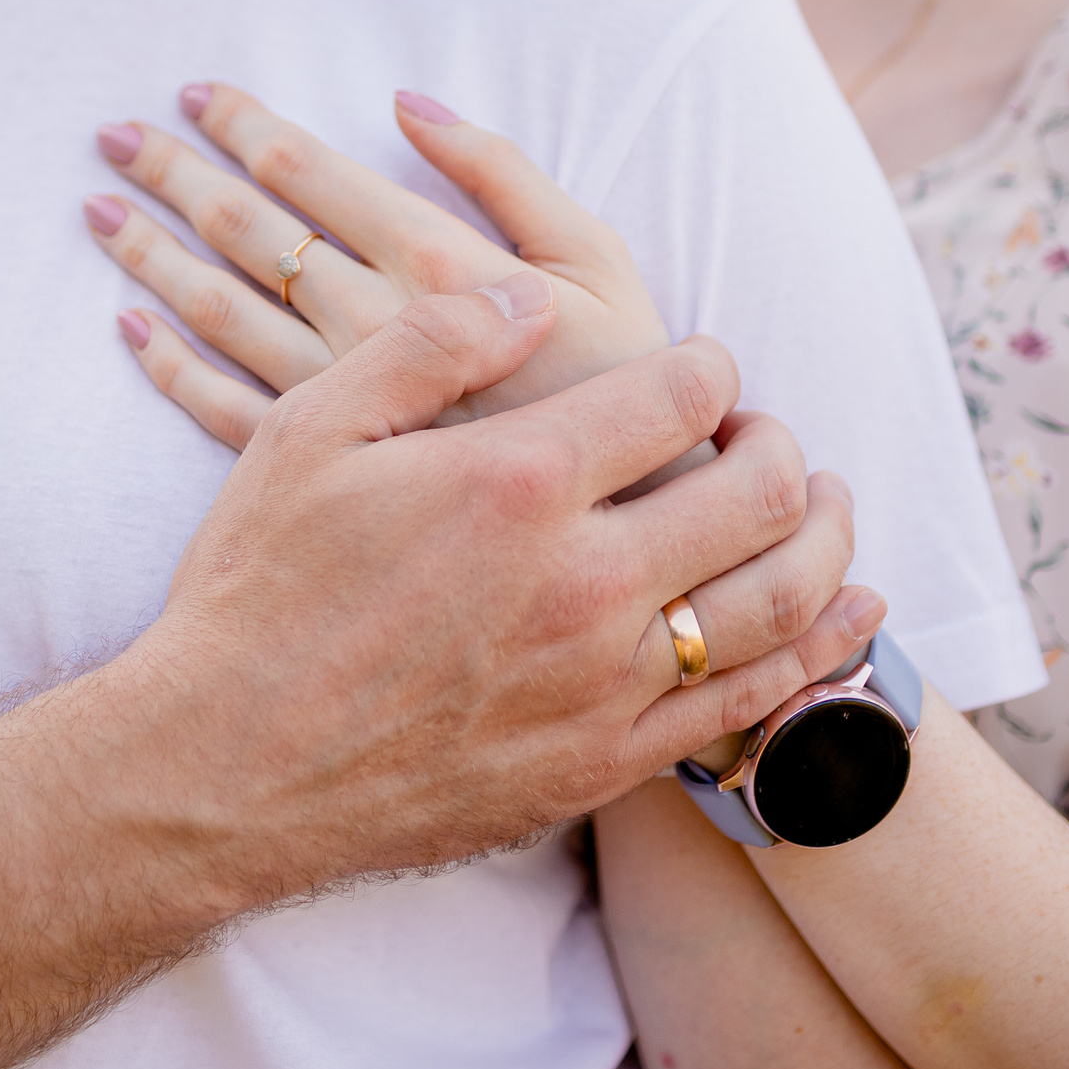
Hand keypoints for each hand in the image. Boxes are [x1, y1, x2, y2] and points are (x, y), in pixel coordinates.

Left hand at [88, 82, 669, 451]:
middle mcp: (369, 329)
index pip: (314, 176)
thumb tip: (408, 102)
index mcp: (434, 267)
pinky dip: (168, 370)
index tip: (196, 94)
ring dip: (153, 257)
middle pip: (247, 234)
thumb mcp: (599, 261)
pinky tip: (131, 331)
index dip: (249, 128)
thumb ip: (507, 174)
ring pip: (218, 315)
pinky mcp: (323, 471)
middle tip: (115, 137)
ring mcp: (336, 405)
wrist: (627, 535)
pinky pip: (220, 413)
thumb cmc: (624, 386)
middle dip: (178, 175)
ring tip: (101, 212)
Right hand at [124, 273, 880, 885]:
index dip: (708, 367)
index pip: (680, 393)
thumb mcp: (311, 429)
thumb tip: (533, 297)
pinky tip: (849, 615)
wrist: (219, 771)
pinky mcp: (601, 765)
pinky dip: (820, 654)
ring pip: (779, 600)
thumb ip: (431, 343)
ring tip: (826, 506)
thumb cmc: (257, 590)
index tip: (698, 369)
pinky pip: (747, 706)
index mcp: (518, 480)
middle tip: (763, 434)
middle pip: (757, 491)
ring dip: (825, 540)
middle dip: (779, 445)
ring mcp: (601, 684)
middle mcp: (582, 582)